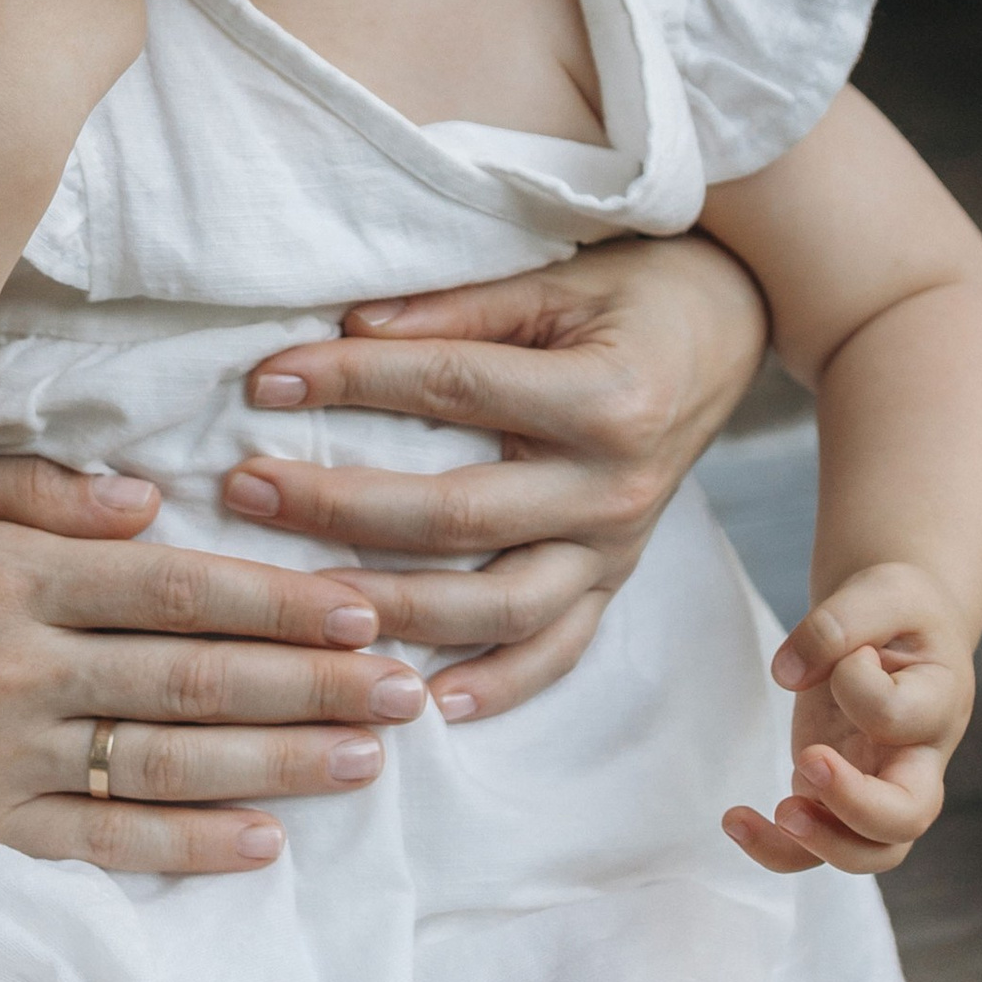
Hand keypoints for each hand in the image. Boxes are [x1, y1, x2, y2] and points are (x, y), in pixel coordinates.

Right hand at [0, 454, 428, 875]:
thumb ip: (35, 494)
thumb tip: (151, 498)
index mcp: (5, 575)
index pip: (172, 589)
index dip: (277, 600)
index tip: (363, 606)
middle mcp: (10, 667)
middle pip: (191, 680)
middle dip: (311, 684)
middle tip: (406, 687)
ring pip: (164, 765)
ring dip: (277, 766)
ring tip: (368, 758)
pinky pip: (102, 842)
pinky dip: (187, 847)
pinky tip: (265, 843)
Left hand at [217, 233, 769, 720]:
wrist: (733, 328)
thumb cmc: (635, 291)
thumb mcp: (554, 278)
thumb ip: (454, 309)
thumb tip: (345, 327)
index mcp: (605, 398)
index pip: (452, 389)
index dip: (353, 383)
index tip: (266, 382)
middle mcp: (616, 487)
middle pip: (458, 516)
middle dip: (341, 508)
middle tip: (247, 490)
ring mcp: (619, 547)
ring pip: (499, 607)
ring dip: (394, 609)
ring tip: (300, 600)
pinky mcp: (616, 580)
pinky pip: (556, 651)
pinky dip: (494, 686)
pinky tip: (422, 703)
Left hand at [722, 564, 974, 875]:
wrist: (898, 629)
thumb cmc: (897, 611)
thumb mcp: (880, 590)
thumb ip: (837, 623)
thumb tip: (787, 674)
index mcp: (938, 705)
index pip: (896, 715)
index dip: (857, 683)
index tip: (851, 651)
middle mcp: (917, 760)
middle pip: (908, 818)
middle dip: (856, 805)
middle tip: (809, 762)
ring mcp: (878, 786)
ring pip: (868, 853)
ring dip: (814, 844)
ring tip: (759, 814)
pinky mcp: (836, 794)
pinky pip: (816, 847)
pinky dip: (776, 846)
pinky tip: (734, 819)